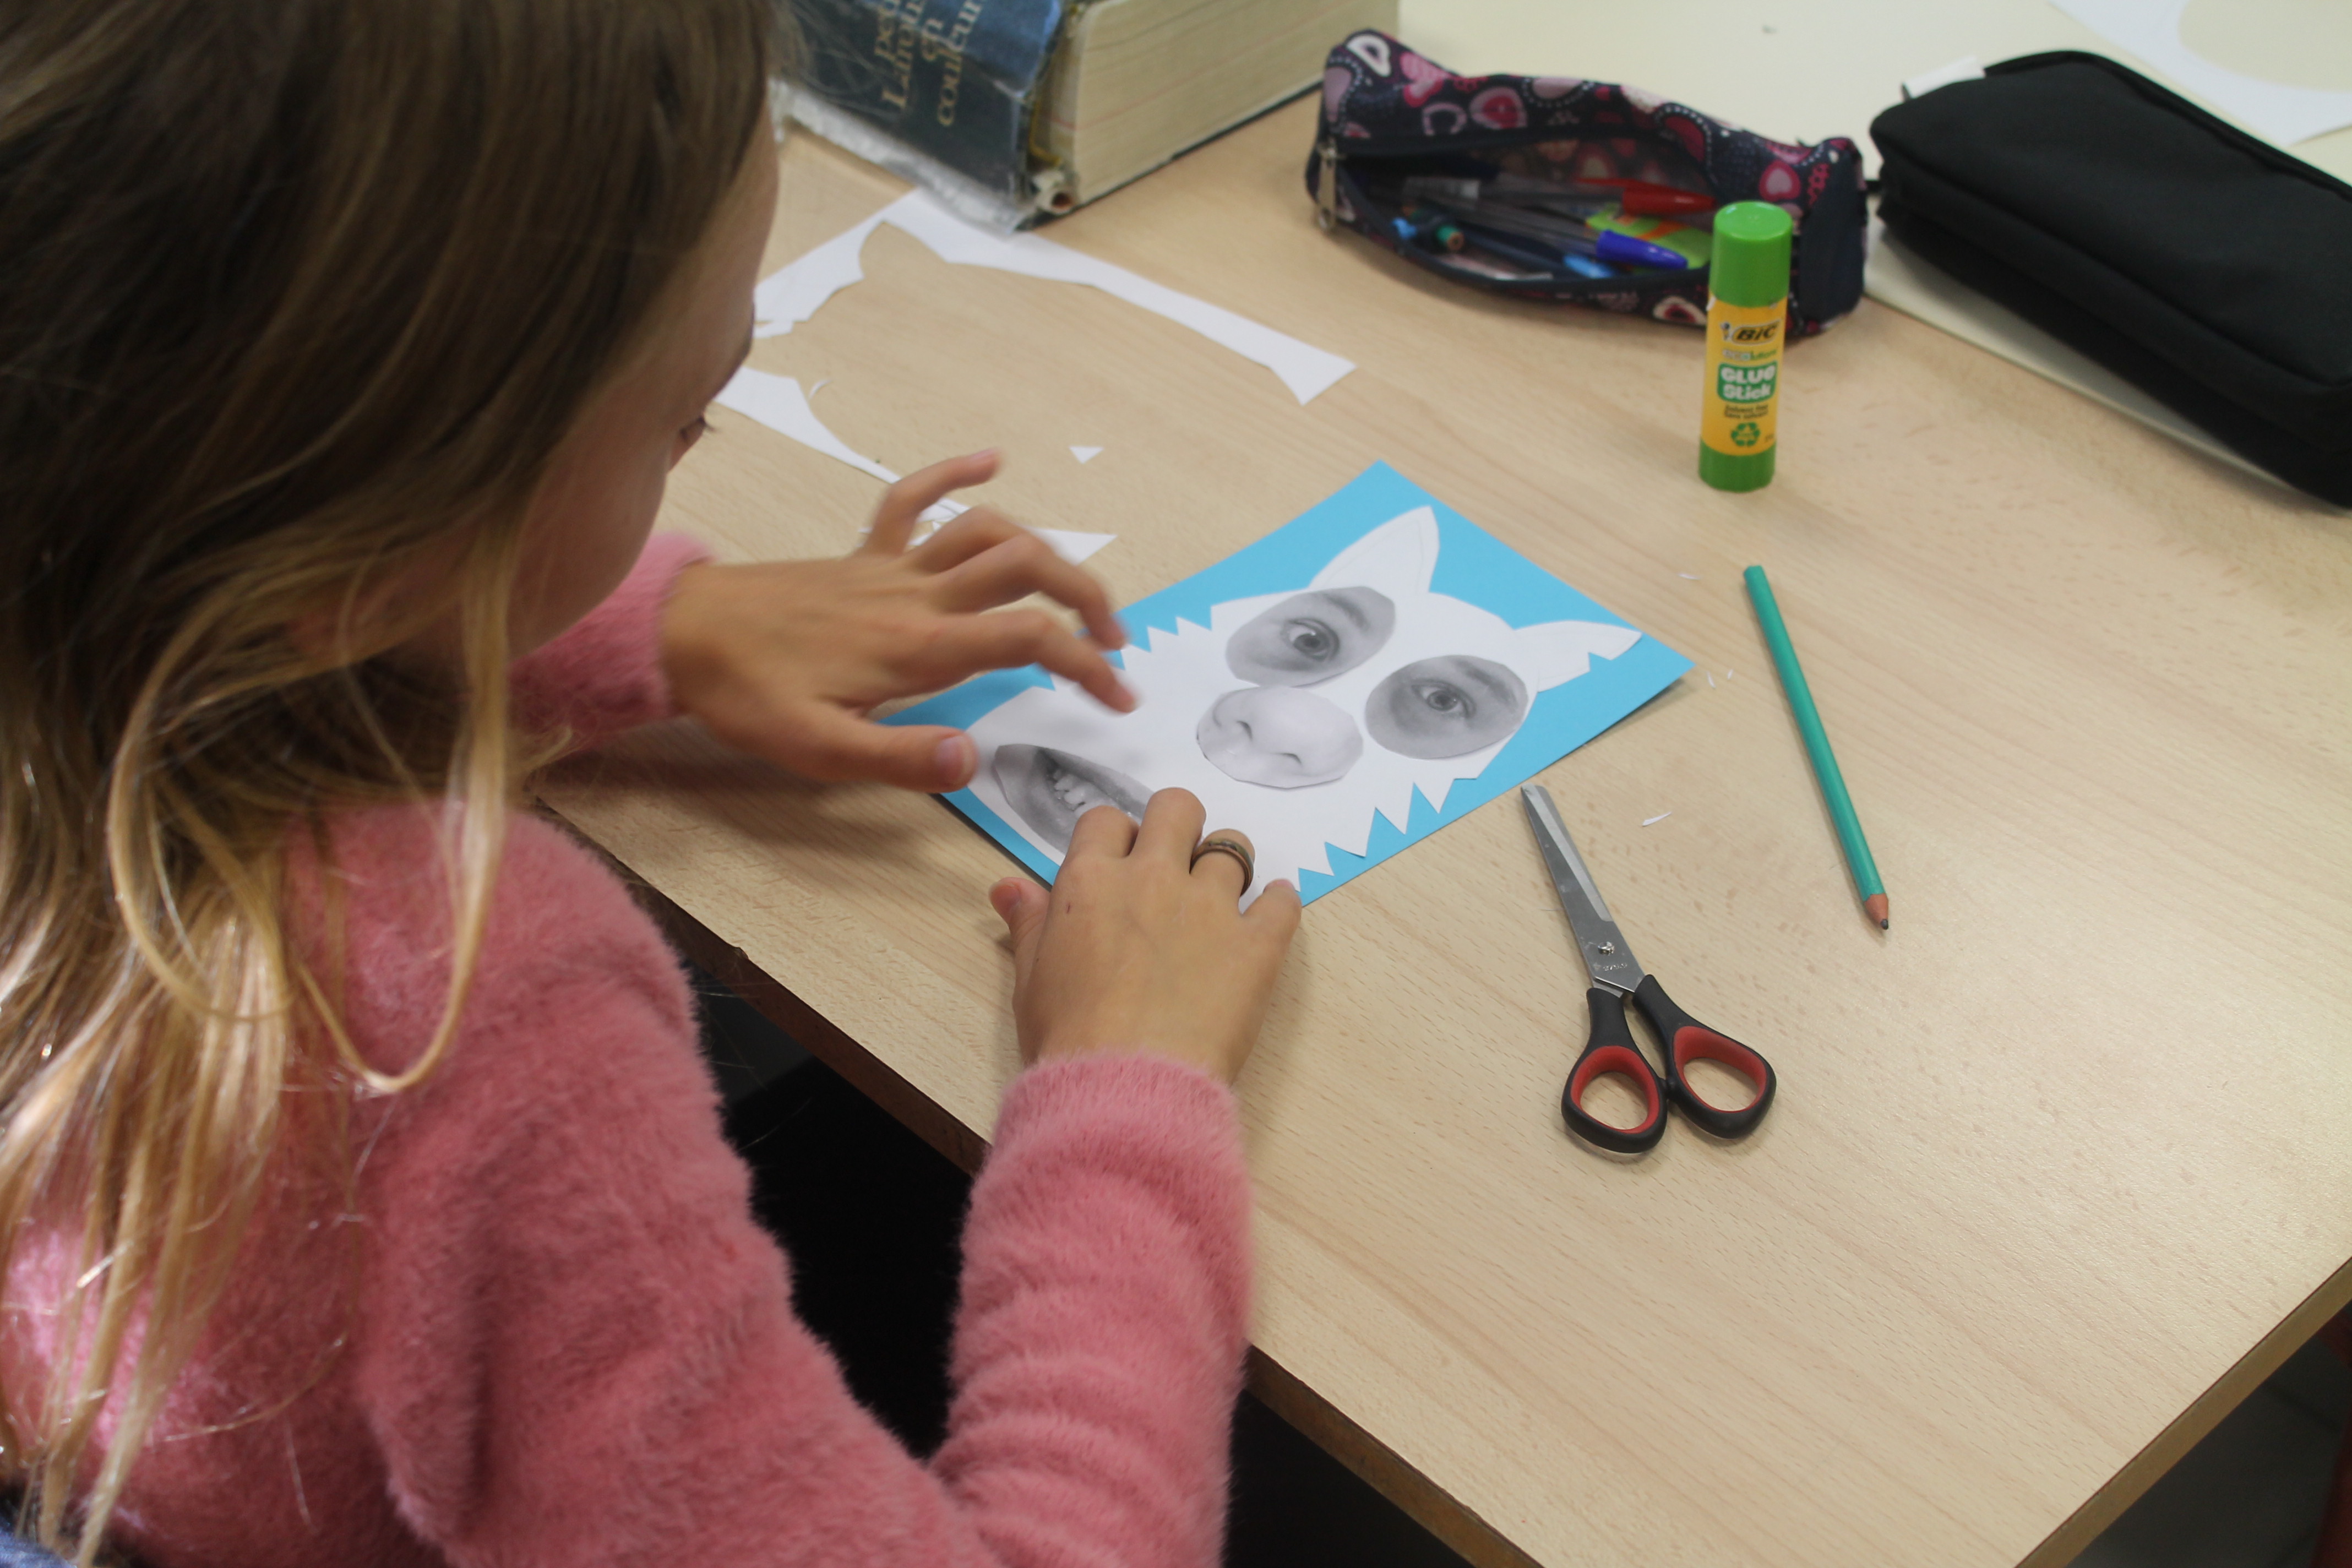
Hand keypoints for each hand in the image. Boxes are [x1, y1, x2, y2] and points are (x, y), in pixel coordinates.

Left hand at [658, 451, 1134, 790]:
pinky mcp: (862, 555)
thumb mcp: (818, 749)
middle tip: (1114, 643)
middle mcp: (915, 596)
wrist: (679, 633)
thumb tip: (971, 762)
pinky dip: (955, 473)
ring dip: (1045, 552)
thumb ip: (899, 758)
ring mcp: (890, 568)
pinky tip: (990, 461)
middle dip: (1087, 598)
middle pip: (1028, 570)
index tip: (1117, 697)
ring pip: (989, 533)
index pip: (1028, 641)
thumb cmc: (746, 694)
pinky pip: (914, 498)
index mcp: (917, 647)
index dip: (1086, 665)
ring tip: (1076, 591)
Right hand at [988, 791, 1301, 1083]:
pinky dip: (1281, 902)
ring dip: (1228, 862)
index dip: (1114, 838)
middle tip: (1176, 861)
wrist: (1126, 1088)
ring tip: (1223, 894)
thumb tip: (1008, 885)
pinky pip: (1283, 902)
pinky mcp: (1257, 945)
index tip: (1120, 864)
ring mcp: (1211, 908)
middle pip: (1177, 807)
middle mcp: (1154, 878)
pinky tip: (1273, 911)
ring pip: (1234, 847)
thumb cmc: (1068, 1038)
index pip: (1106, 820)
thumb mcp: (1031, 979)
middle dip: (1178, 824)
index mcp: (1092, 881)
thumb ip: (1028, 923)